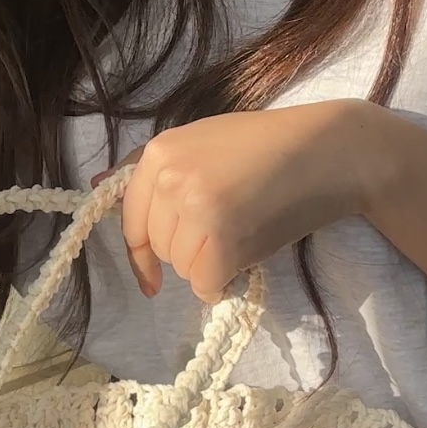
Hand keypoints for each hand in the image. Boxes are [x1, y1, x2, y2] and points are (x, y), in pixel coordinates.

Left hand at [93, 100, 379, 303]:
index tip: (151, 282)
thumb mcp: (204, 143)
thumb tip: (96, 187)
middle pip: (160, 247)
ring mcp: (195, 208)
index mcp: (160, 151)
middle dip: (190, 252)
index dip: (141, 255)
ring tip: (245, 234)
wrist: (330, 151)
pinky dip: (223, 283)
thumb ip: (154, 170)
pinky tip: (247, 258)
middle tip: (231, 229)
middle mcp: (170, 178)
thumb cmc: (271, 147)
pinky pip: (205, 283)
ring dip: (210, 266)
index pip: (131, 219)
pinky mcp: (222, 238)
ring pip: (182, 268)